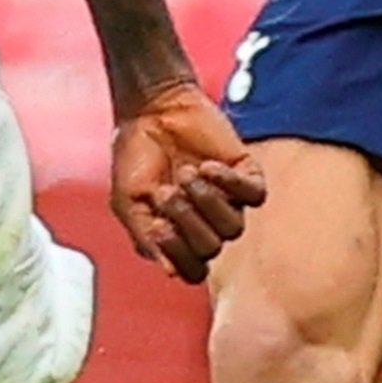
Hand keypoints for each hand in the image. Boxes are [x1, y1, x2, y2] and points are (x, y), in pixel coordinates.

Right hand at [111, 82, 267, 283]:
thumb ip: (145, 238)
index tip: (156, 224)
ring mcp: (228, 200)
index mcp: (179, 237)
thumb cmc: (136, 156)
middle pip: (212, 249)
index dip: (177, 253)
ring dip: (207, 201)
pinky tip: (207, 166)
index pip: (193, 271)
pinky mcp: (245, 174)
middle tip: (166, 190)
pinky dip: (230, 183)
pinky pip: (254, 195)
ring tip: (186, 173)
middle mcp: (206, 224)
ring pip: (234, 227)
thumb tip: (171, 272)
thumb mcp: (128, 202)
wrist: (150, 110)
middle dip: (186, 220)